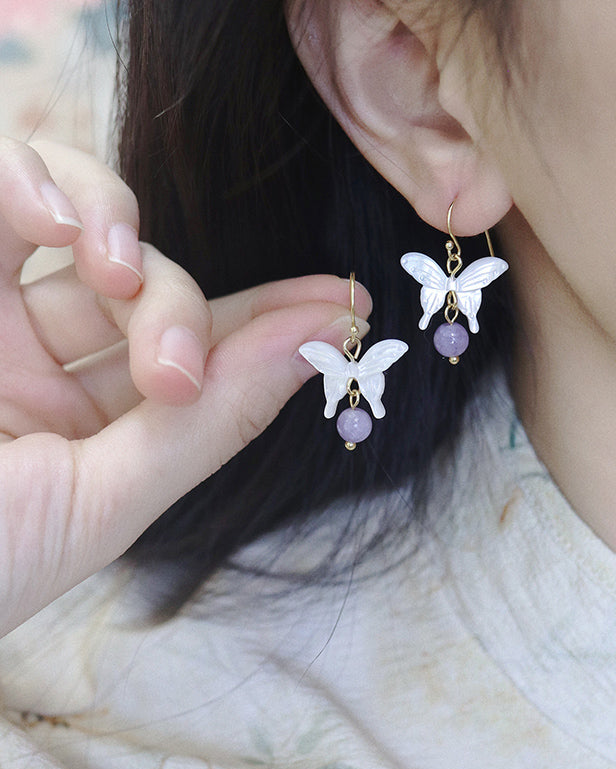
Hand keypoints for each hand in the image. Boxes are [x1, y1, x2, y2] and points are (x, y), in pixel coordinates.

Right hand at [0, 139, 370, 635]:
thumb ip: (207, 425)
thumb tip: (314, 348)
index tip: (344, 303)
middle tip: (173, 367)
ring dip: (108, 221)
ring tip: (108, 268)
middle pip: (140, 281)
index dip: (268, 322)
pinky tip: (55, 220)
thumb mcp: (96, 505)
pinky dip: (24, 177)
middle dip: (174, 302)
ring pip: (71, 210)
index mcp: (79, 423)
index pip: (193, 350)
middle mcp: (29, 356)